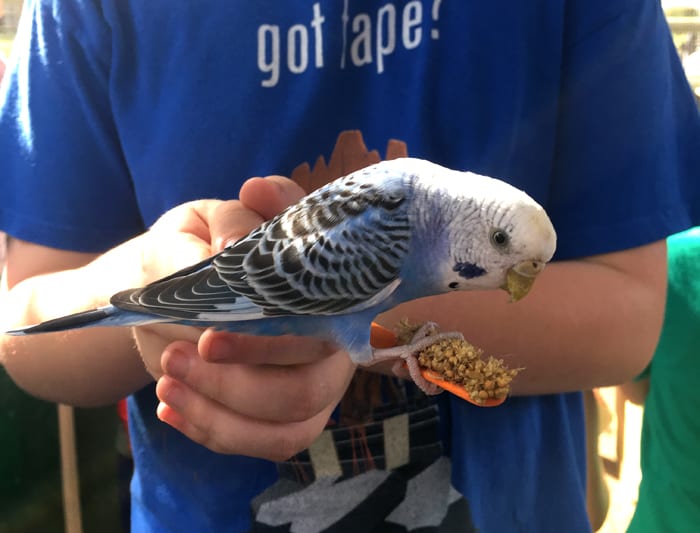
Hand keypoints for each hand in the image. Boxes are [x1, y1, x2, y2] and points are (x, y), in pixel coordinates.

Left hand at [135, 176, 357, 459]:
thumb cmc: (202, 248)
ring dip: (220, 415)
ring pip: (287, 429)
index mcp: (329, 295)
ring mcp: (315, 385)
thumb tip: (256, 194)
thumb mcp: (210, 221)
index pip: (319, 331)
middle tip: (172, 358)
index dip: (268, 343)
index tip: (206, 335)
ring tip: (165, 384)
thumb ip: (238, 213)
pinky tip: (171, 408)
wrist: (175, 288)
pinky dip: (214, 433)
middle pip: (305, 390)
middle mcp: (333, 345)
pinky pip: (265, 444)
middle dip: (235, 385)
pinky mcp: (288, 416)